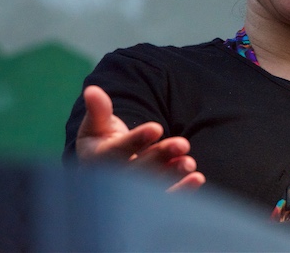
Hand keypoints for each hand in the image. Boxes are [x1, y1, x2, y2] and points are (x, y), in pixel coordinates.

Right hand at [76, 85, 205, 191]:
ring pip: (153, 183)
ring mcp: (132, 191)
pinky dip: (181, 189)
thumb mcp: (96, 125)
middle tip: (183, 144)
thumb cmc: (101, 141)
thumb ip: (98, 110)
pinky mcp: (148, 198)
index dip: (137, 139)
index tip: (156, 128)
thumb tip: (92, 90)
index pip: (118, 150)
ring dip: (173, 173)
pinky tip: (197, 178)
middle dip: (160, 156)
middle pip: (139, 168)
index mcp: (99, 161)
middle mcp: (115, 179)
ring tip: (190, 163)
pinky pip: (165, 195)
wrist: (106, 168)